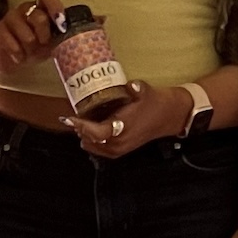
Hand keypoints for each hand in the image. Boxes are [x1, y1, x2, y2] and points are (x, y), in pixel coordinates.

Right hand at [0, 0, 64, 75]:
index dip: (54, 6)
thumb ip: (61, 34)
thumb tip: (75, 30)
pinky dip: (20, 56)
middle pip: (39, 17)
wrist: (9, 58)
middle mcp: (24, 10)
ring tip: (29, 52)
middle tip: (43, 44)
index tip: (61, 23)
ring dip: (30, 49)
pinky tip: (19, 57)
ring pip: (27, 36)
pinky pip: (14, 46)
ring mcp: (10, 19)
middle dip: (44, 35)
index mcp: (39, 8)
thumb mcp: (50, 41)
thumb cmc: (33, 47)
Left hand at [64, 80, 190, 159]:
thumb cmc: (156, 104)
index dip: (79, 124)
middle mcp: (118, 143)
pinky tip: (92, 127)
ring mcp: (118, 149)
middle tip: (74, 115)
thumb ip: (137, 89)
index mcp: (123, 129)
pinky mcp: (119, 151)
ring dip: (85, 134)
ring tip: (82, 120)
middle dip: (80, 128)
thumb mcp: (146, 92)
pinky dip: (92, 139)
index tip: (68, 116)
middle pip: (88, 139)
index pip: (94, 132)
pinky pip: (98, 148)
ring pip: (91, 145)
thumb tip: (130, 85)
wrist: (169, 116)